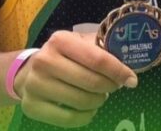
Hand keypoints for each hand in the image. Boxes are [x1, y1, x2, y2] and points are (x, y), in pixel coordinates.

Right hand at [14, 30, 137, 127]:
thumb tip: (130, 64)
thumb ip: (103, 49)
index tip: (132, 80)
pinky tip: (89, 109)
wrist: (28, 72)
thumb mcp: (80, 43)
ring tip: (100, 95)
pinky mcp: (31, 106)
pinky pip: (68, 119)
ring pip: (81, 101)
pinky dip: (86, 116)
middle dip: (110, 87)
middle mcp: (44, 61)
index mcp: (60, 41)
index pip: (97, 59)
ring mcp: (35, 85)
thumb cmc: (63, 56)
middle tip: (115, 86)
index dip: (118, 71)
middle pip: (91, 82)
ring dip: (99, 101)